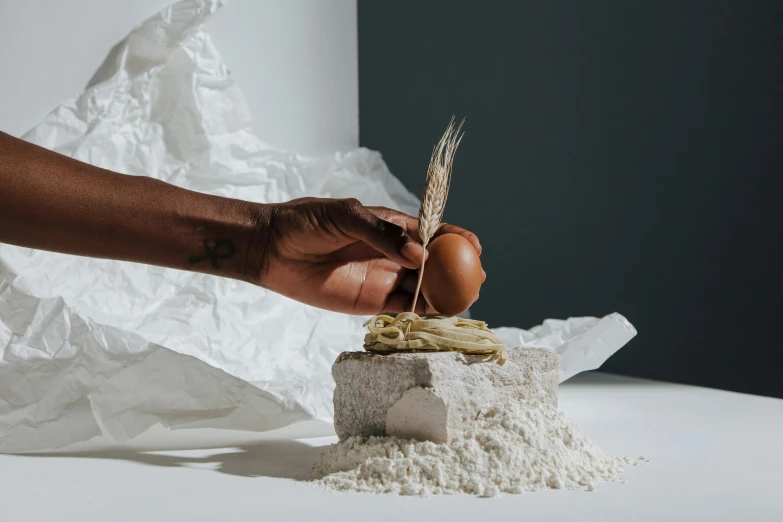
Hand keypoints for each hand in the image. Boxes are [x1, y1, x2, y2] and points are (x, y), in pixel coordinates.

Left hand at [250, 197, 482, 314]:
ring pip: (423, 289)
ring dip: (444, 295)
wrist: (273, 248)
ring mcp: (384, 278)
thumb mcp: (347, 217)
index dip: (455, 238)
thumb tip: (419, 255)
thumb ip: (382, 234)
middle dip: (458, 272)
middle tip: (475, 280)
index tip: (475, 246)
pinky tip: (435, 314)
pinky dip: (421, 313)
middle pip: (435, 264)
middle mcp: (393, 254)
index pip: (431, 232)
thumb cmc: (308, 223)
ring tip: (462, 300)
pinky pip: (402, 308)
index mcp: (392, 227)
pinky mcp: (370, 302)